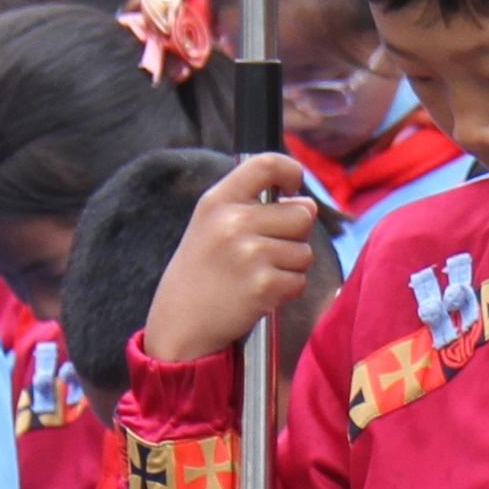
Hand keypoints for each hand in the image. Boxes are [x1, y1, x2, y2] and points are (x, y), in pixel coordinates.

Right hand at [139, 155, 322, 368]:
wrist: (180, 323)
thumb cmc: (202, 273)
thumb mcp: (211, 225)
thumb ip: (253, 207)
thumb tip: (308, 204)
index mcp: (218, 201)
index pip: (266, 164)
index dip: (290, 170)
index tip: (293, 187)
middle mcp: (233, 223)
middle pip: (302, 214)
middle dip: (295, 234)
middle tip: (268, 250)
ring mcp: (249, 254)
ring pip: (304, 251)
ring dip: (290, 266)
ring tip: (257, 274)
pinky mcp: (263, 286)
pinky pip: (299, 281)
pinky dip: (286, 290)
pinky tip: (259, 293)